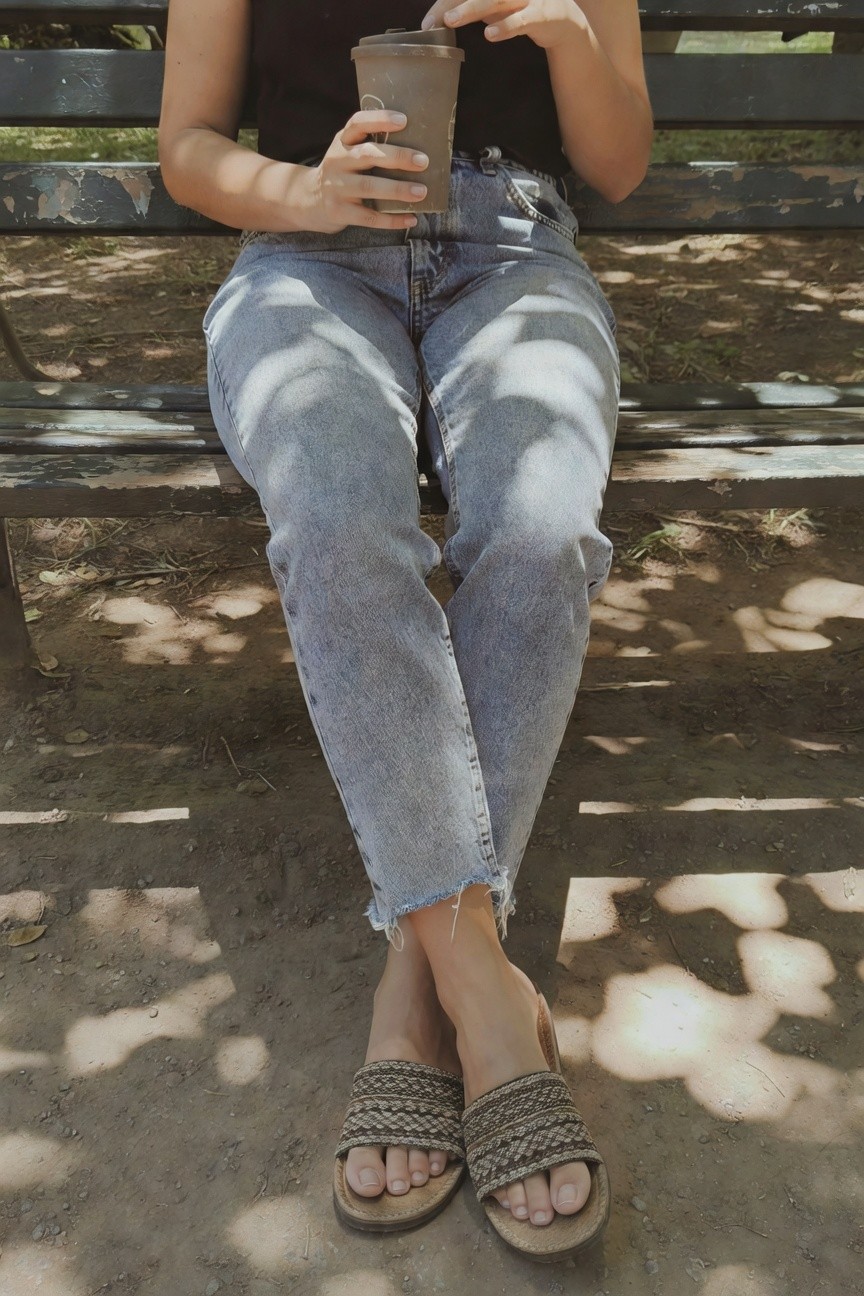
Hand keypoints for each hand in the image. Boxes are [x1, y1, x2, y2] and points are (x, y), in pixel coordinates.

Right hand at [299, 111, 429, 231]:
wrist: (308, 200)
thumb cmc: (341, 172)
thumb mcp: (347, 152)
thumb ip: (370, 146)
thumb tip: (418, 147)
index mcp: (342, 142)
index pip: (358, 123)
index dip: (380, 119)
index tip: (403, 120)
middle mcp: (337, 161)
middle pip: (367, 154)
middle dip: (397, 157)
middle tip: (423, 161)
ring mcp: (337, 188)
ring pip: (369, 187)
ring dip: (397, 189)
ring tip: (421, 192)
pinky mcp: (340, 212)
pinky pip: (369, 217)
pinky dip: (392, 220)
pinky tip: (411, 218)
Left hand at [421, 0, 587, 49]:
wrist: (562, 21)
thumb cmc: (521, 9)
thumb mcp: (493, 6)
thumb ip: (471, 7)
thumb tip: (439, 16)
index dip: (446, 3)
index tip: (427, 22)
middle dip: (454, 3)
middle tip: (436, 18)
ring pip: (496, 0)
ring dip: (471, 9)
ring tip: (451, 20)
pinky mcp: (542, 13)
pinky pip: (521, 20)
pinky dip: (505, 26)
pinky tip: (490, 35)